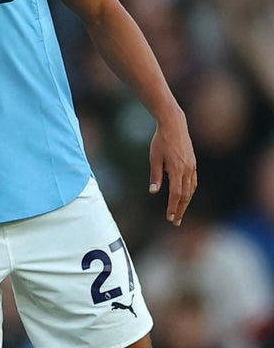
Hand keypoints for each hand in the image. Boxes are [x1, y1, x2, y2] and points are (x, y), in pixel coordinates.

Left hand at [149, 109, 196, 225]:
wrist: (174, 125)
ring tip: (179, 213)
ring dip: (185, 203)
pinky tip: (186, 197)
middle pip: (185, 196)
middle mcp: (187, 170)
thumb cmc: (161, 140)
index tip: (169, 218)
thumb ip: (155, 175)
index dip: (173, 207)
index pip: (176, 194)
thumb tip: (154, 191)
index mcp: (177, 170)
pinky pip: (193, 182)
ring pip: (191, 190)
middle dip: (180, 210)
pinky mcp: (193, 164)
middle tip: (175, 222)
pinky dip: (190, 192)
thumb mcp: (154, 157)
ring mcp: (192, 167)